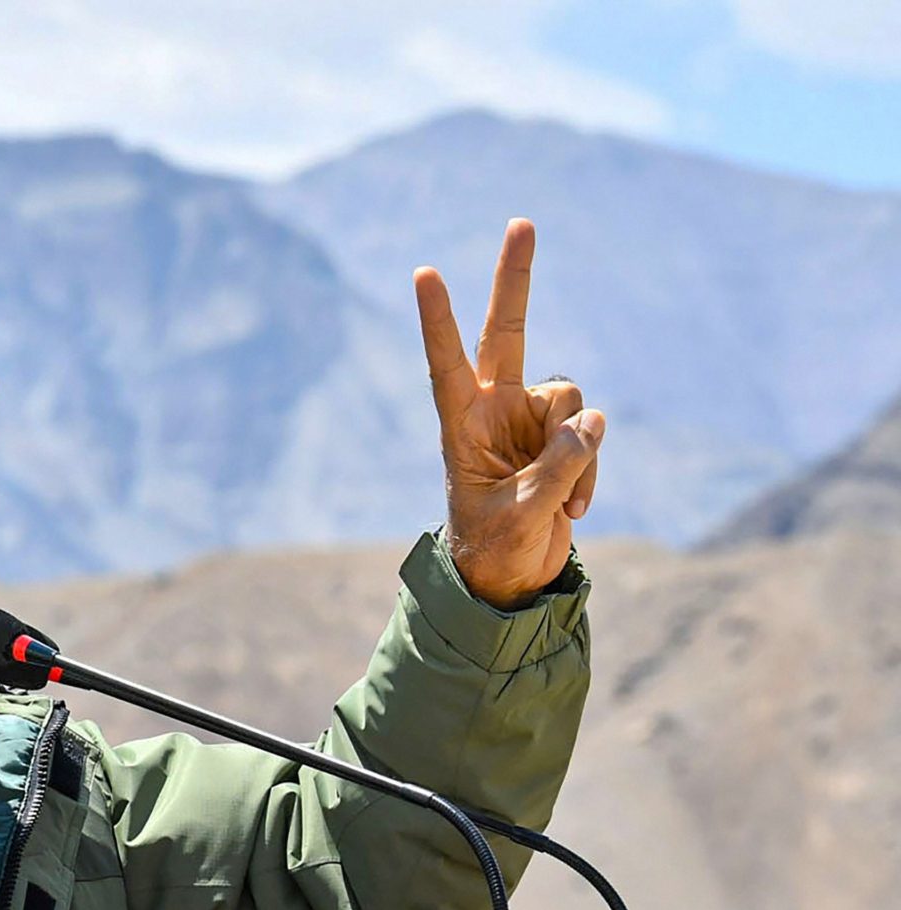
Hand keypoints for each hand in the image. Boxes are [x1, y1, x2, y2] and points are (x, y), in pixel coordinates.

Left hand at [414, 218, 606, 607]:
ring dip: (578, 453)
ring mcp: (529, 420)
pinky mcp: (562, 437)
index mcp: (460, 425)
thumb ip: (559, 465)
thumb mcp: (524, 514)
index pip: (446, 362)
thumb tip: (594, 418)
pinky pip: (591, 433)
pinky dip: (590, 471)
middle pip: (509, 332)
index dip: (439, 320)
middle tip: (521, 222)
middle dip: (515, 280)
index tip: (425, 273)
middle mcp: (494, 410)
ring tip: (561, 498)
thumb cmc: (495, 548)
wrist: (511, 578)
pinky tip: (573, 507)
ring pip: (571, 401)